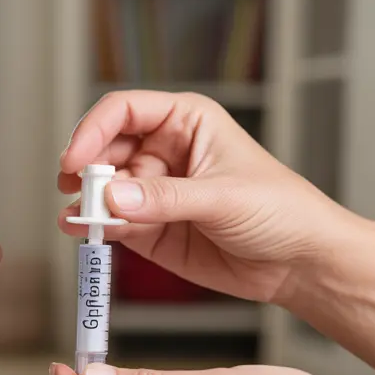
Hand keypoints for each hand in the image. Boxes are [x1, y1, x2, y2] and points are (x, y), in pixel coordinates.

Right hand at [58, 90, 352, 304]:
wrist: (299, 263)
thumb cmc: (282, 211)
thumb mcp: (224, 198)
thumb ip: (165, 198)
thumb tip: (112, 197)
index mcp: (186, 122)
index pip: (124, 111)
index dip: (93, 130)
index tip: (75, 160)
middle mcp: (163, 152)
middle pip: (104, 149)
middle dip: (86, 169)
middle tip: (77, 192)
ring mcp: (153, 191)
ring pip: (102, 188)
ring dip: (85, 201)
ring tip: (80, 218)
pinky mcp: (148, 227)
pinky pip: (109, 222)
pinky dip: (90, 226)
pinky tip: (82, 230)